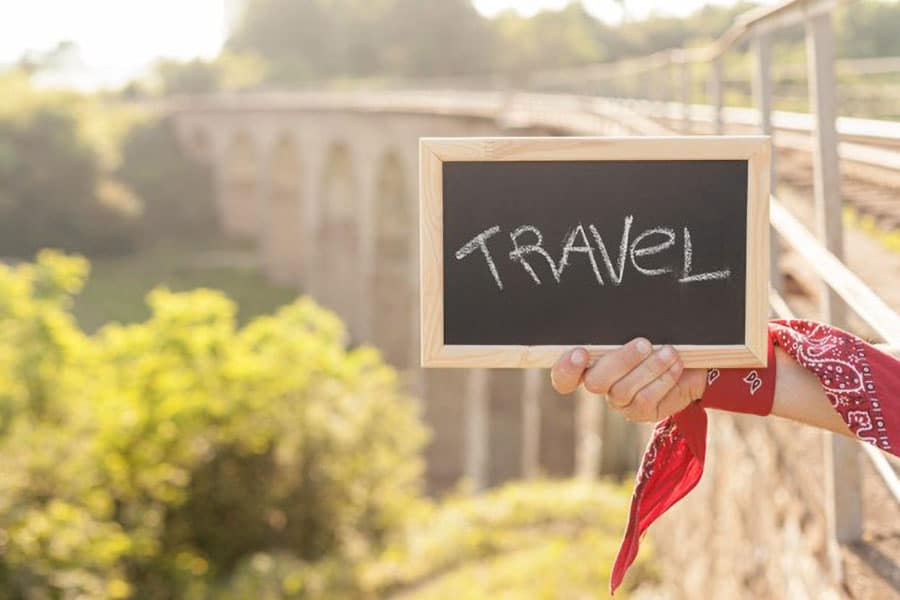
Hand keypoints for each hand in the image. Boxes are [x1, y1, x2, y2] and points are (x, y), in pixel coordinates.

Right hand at [550, 339, 707, 422]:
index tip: (580, 352)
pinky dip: (662, 380)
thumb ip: (622, 329)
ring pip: (624, 390)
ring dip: (649, 368)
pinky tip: (675, 365)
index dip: (565, 369)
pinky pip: (646, 400)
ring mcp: (619, 401)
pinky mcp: (640, 412)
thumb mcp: (638, 329)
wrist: (689, 361)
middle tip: (643, 343)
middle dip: (620, 361)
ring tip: (669, 351)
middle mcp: (600, 384)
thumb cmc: (657, 338)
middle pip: (594, 382)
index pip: (564, 377)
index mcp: (589, 363)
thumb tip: (617, 312)